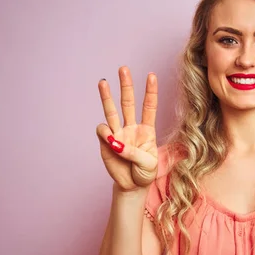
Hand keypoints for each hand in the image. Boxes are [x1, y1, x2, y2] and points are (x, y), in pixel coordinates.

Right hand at [96, 66, 157, 191]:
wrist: (132, 186)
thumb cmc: (144, 173)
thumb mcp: (149, 164)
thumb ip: (134, 153)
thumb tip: (116, 143)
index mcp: (147, 130)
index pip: (149, 107)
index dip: (150, 91)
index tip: (151, 75)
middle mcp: (132, 127)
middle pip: (129, 102)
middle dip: (126, 85)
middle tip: (123, 68)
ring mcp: (119, 133)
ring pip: (112, 111)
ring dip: (107, 96)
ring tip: (103, 82)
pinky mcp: (107, 142)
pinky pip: (103, 132)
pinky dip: (105, 133)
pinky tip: (110, 141)